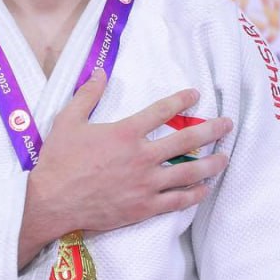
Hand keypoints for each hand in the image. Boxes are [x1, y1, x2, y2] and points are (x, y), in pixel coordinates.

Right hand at [17, 69, 231, 266]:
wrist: (52, 202)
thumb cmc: (58, 161)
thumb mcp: (67, 121)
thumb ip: (87, 95)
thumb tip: (99, 71)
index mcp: (126, 132)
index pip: (163, 111)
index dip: (182, 99)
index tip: (196, 94)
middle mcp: (142, 156)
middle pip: (188, 140)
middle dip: (212, 130)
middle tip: (228, 124)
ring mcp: (146, 184)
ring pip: (190, 173)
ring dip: (211, 164)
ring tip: (225, 158)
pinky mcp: (144, 207)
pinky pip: (178, 201)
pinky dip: (195, 195)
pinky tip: (205, 190)